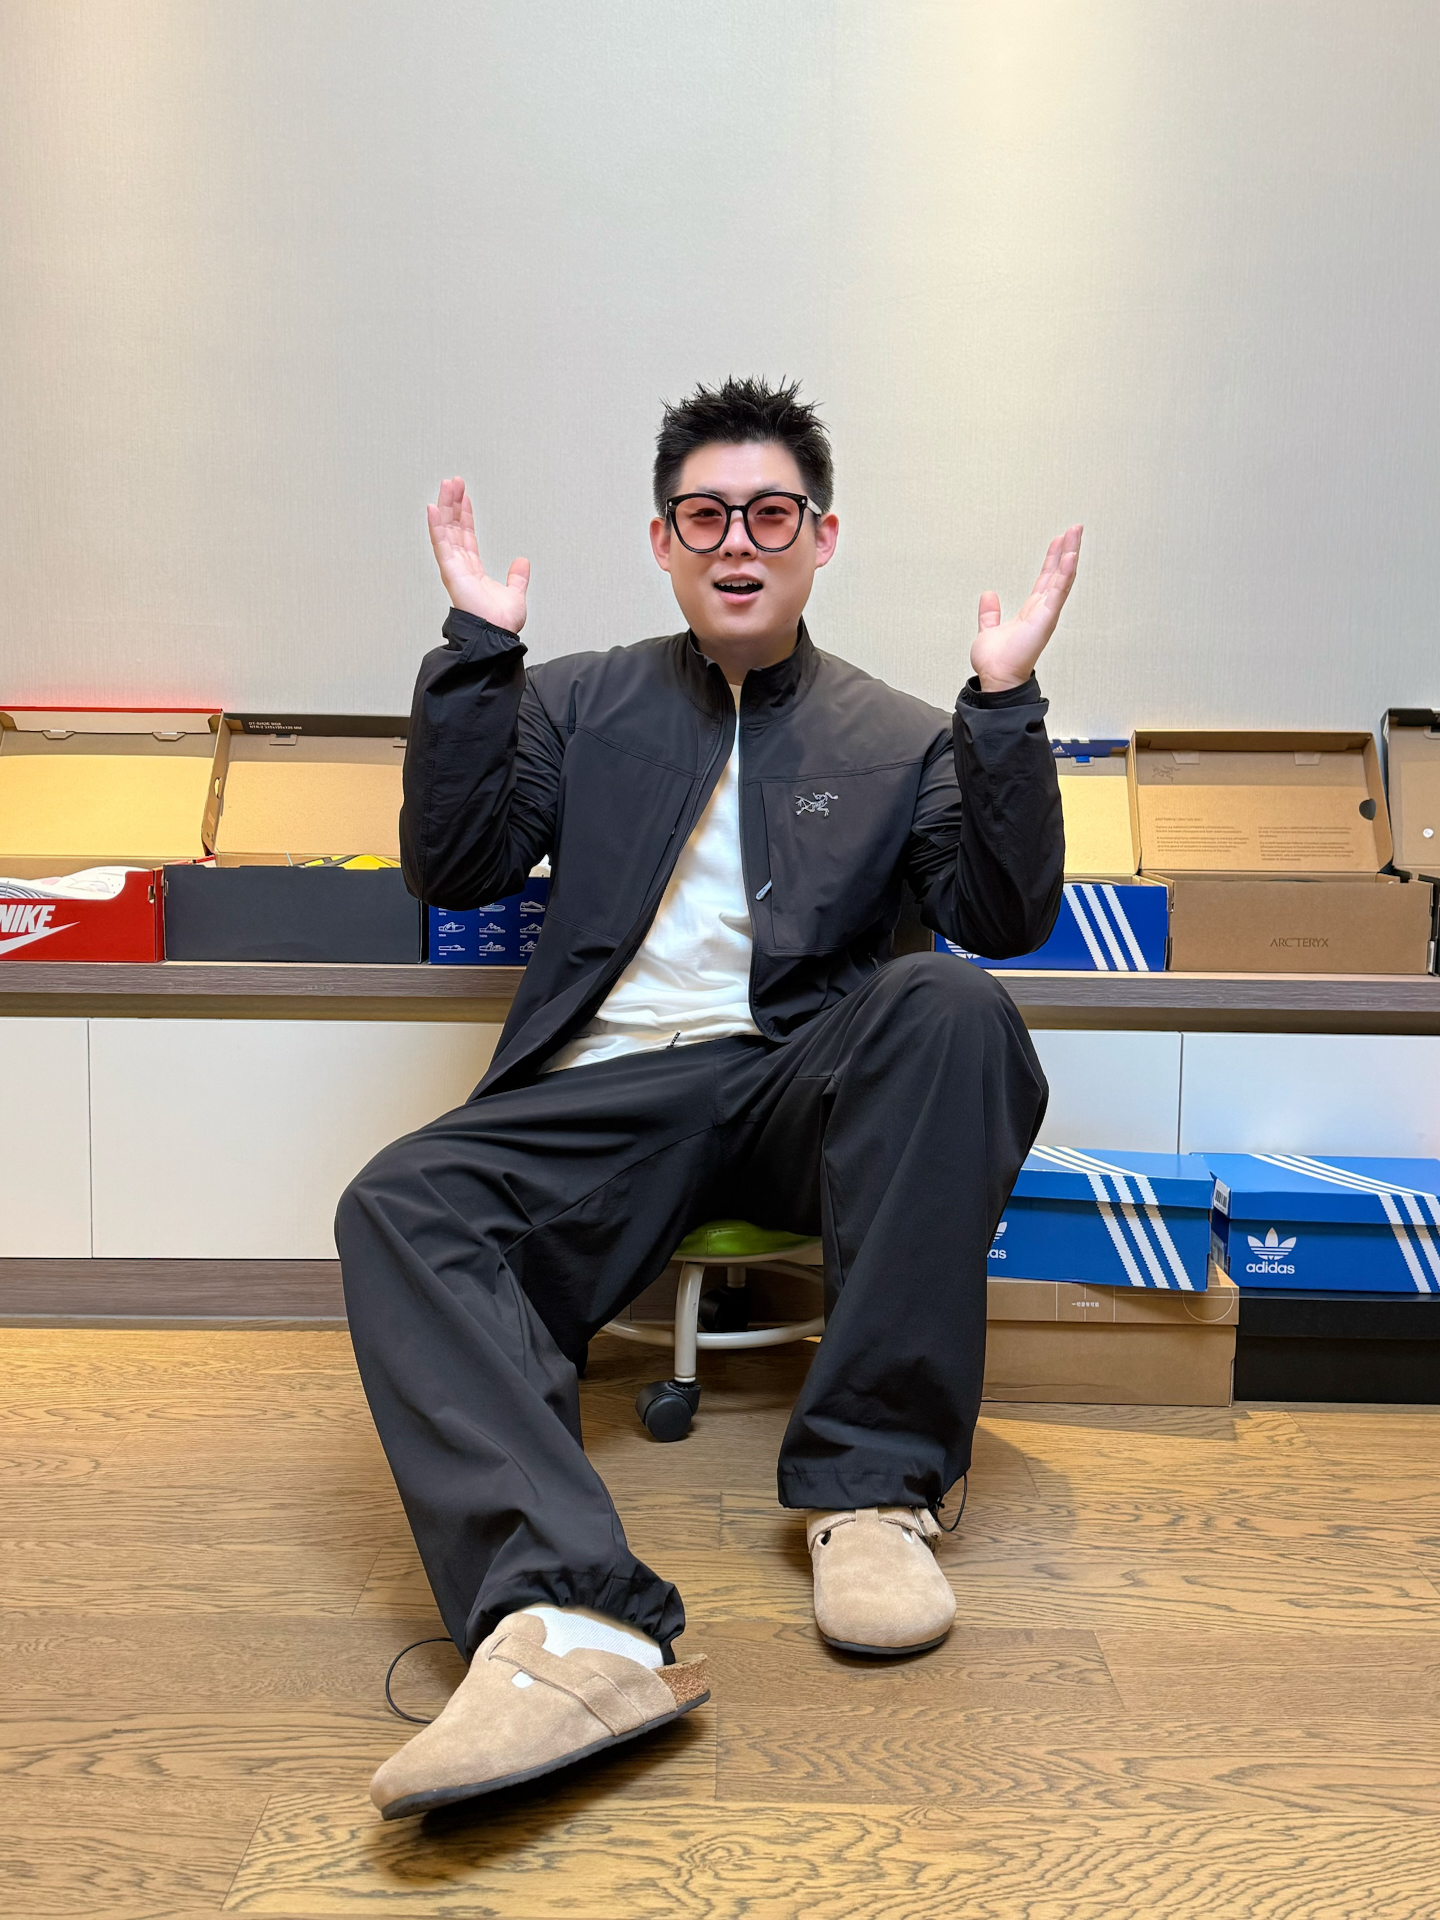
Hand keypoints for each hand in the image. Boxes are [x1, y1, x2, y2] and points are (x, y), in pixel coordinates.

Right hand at [426, 477, 529, 632]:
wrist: (497, 635)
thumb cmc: (501, 623)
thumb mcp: (515, 594)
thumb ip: (517, 577)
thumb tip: (522, 562)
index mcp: (473, 571)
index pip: (466, 536)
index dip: (465, 515)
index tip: (464, 497)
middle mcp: (460, 567)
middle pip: (454, 528)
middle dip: (453, 504)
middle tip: (453, 482)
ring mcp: (453, 568)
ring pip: (446, 530)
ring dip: (445, 507)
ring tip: (446, 485)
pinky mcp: (450, 570)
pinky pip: (441, 544)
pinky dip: (436, 525)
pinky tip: (432, 508)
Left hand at [971, 524, 1082, 692]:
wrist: (997, 678)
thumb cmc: (996, 662)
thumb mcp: (989, 630)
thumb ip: (990, 613)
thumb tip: (988, 595)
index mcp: (1032, 611)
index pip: (1046, 579)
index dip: (1053, 559)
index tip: (1059, 540)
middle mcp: (1043, 610)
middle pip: (1059, 573)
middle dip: (1067, 550)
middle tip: (1076, 529)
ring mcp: (1047, 613)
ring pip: (1063, 578)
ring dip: (1070, 554)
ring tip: (1076, 533)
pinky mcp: (1046, 618)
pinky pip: (1058, 591)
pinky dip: (1065, 572)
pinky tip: (1071, 555)